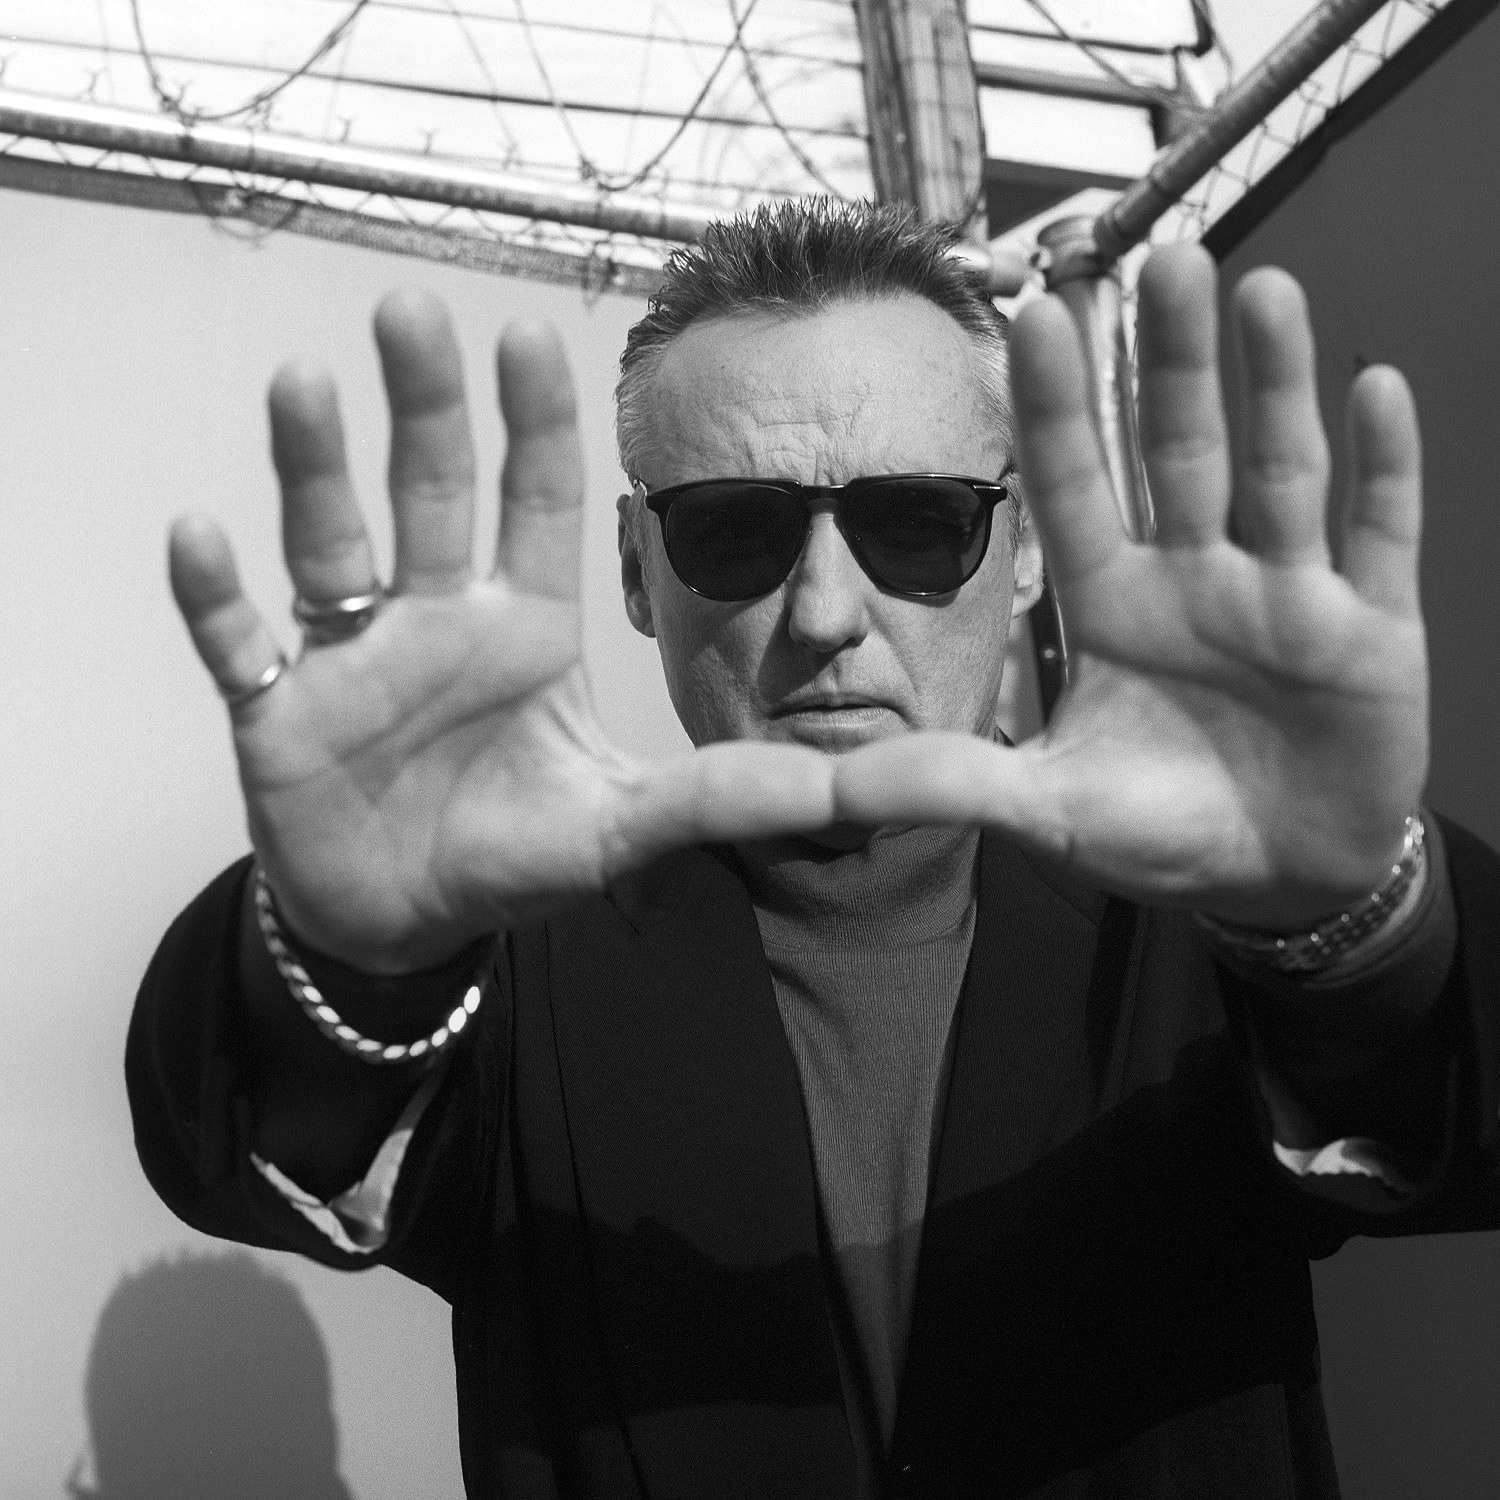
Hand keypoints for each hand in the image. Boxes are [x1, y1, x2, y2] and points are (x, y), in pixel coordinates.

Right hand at [170, 292, 838, 971]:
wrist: (409, 919)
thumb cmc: (517, 855)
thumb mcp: (627, 825)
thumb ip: (728, 800)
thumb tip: (857, 792)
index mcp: (526, 629)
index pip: (538, 504)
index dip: (535, 425)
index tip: (531, 333)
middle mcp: (439, 620)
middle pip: (434, 493)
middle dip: (426, 407)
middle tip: (409, 312)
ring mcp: (353, 659)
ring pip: (331, 542)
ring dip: (314, 467)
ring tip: (303, 384)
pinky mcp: (278, 713)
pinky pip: (240, 642)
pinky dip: (215, 597)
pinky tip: (196, 533)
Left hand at [833, 245, 1427, 928]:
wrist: (1277, 879)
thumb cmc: (1160, 834)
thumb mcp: (1045, 812)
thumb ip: (947, 783)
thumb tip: (823, 788)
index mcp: (1113, 607)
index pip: (1075, 489)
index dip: (1056, 409)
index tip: (1034, 315)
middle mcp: (1195, 582)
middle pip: (1179, 454)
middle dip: (1170, 364)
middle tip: (1163, 257)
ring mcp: (1285, 597)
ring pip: (1278, 471)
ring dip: (1273, 385)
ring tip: (1261, 290)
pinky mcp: (1370, 630)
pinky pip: (1379, 535)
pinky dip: (1384, 468)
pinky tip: (1375, 389)